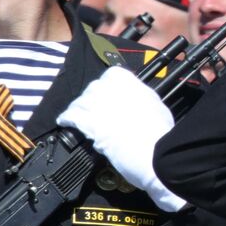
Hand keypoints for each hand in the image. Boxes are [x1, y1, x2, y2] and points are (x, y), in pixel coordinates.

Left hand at [58, 67, 185, 211]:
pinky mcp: (89, 123)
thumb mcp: (156, 105)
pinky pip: (71, 116)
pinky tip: (65, 122)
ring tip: (77, 114)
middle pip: (93, 87)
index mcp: (130, 82)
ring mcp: (98, 105)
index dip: (109, 85)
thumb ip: (140, 98)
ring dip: (79, 107)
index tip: (111, 93)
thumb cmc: (161, 131)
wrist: (155, 151)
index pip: (112, 74)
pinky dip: (67, 118)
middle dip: (92, 96)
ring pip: (80, 101)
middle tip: (95, 107)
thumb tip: (136, 102)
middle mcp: (110, 89)